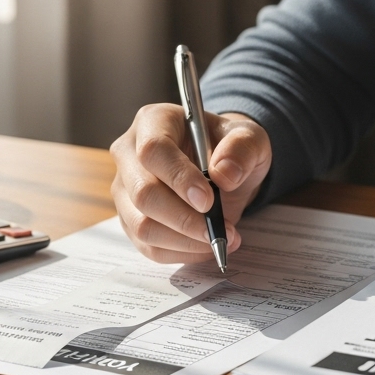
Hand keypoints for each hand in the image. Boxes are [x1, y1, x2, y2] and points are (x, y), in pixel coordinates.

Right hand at [110, 106, 271, 262]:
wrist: (223, 167)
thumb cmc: (229, 147)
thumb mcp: (249, 137)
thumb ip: (242, 148)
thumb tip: (224, 175)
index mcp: (153, 122)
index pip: (153, 150)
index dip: (179, 178)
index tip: (208, 200)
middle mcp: (129, 154)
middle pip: (143, 193)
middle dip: (184, 219)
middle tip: (221, 230)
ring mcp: (125, 189)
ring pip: (141, 225)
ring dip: (184, 241)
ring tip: (220, 239)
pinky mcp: (130, 219)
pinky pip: (148, 246)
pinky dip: (180, 252)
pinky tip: (205, 246)